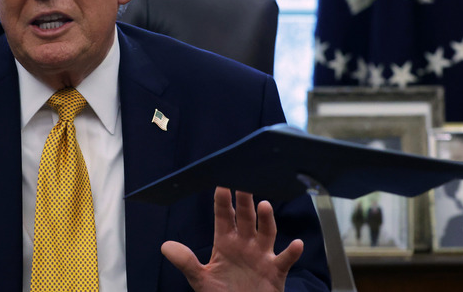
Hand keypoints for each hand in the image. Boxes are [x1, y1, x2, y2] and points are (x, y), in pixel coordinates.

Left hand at [161, 187, 302, 291]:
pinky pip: (285, 260)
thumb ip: (186, 262)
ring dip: (266, 220)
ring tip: (264, 205)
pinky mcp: (275, 271)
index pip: (224, 217)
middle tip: (244, 184)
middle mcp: (245, 245)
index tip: (221, 184)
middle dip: (245, 202)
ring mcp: (262, 256)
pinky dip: (292, 252)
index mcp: (226, 243)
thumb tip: (165, 246)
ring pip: (266, 233)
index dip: (223, 201)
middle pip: (246, 218)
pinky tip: (297, 244)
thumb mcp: (201, 279)